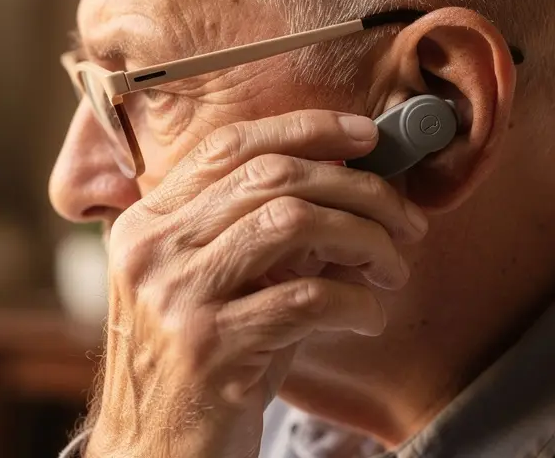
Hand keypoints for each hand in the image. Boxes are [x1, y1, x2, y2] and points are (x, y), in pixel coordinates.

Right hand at [87, 110, 428, 457]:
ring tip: (392, 267)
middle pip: (273, 176)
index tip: (367, 136)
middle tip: (404, 218)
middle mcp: (155, 248)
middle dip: (357, 188)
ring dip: (364, 239)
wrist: (153, 453)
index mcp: (149, 221)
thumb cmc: (198, 367)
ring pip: (293, 222)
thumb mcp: (218, 288)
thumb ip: (265, 237)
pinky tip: (369, 316)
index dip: (306, 129)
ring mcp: (177, 296)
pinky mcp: (211, 347)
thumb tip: (349, 192)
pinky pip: (309, 299)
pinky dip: (357, 302)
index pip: (230, 145)